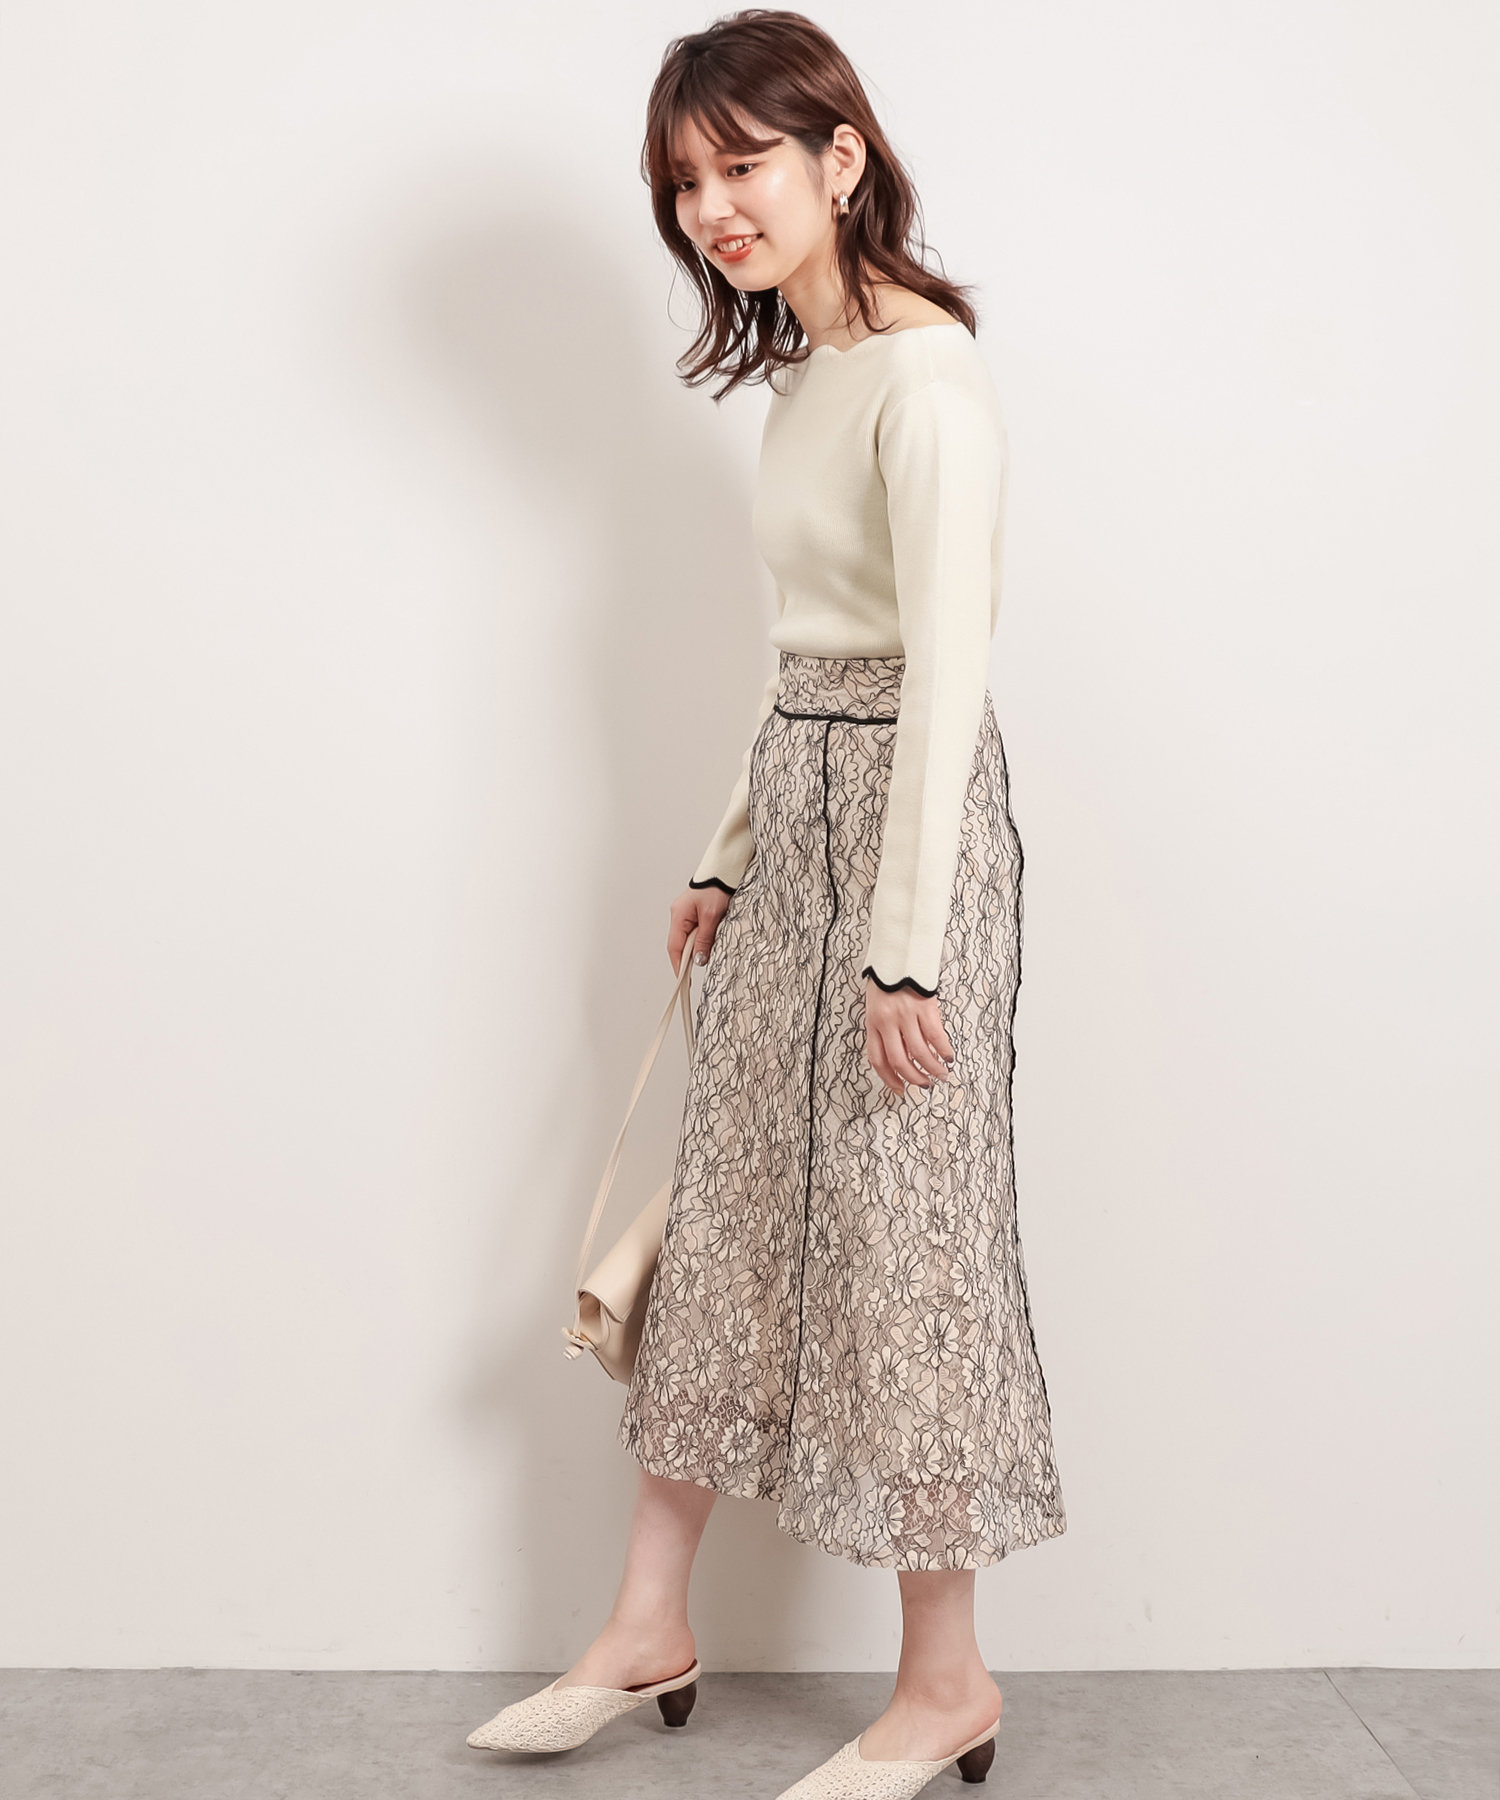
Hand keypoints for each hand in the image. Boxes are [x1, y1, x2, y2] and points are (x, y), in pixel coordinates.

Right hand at [668, 886, 730, 976]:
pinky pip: (696, 933)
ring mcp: (686, 915)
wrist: (724, 872)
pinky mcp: (695, 915)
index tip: (682, 979)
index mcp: (678, 916)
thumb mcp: (712, 916)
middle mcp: (679, 916)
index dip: (678, 964)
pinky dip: (703, 939)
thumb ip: (705, 939)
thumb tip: (699, 959)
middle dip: (691, 957)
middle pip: (681, 945)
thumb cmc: (716, 888)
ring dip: (699, 947)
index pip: (674, 946)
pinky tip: (712, 939)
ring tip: (710, 949)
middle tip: (699, 969)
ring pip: (690, 940)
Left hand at [864, 977, 955, 1097]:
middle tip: (925, 1085)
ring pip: (919, 1052)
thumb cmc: (887, 980)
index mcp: (873, 1023)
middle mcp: (888, 1021)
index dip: (889, 1079)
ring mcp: (906, 1014)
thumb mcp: (876, 1006)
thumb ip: (885, 1030)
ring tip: (941, 1074)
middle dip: (914, 1078)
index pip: (878, 1059)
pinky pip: (936, 1035)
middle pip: (899, 1060)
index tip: (900, 1089)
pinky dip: (943, 1050)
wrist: (898, 954)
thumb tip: (902, 1058)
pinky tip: (948, 1056)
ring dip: (932, 1068)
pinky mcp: (924, 1006)